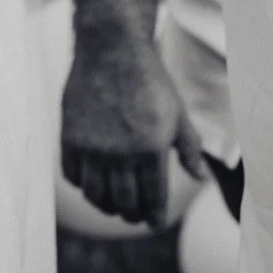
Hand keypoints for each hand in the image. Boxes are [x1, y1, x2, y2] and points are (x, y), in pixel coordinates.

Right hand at [61, 25, 206, 229]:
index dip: (154, 216)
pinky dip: (84, 185)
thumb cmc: (151, 80)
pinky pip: (74, 177)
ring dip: (107, 205)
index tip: (154, 222)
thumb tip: (202, 178)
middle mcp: (120, 153)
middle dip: (132, 214)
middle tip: (135, 214)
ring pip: (96, 196)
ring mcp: (92, 147)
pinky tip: (94, 181)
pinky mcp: (70, 138)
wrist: (112, 49)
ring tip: (115, 203)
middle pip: (124, 203)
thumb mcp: (178, 113)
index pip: (153, 199)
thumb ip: (190, 149)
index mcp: (151, 149)